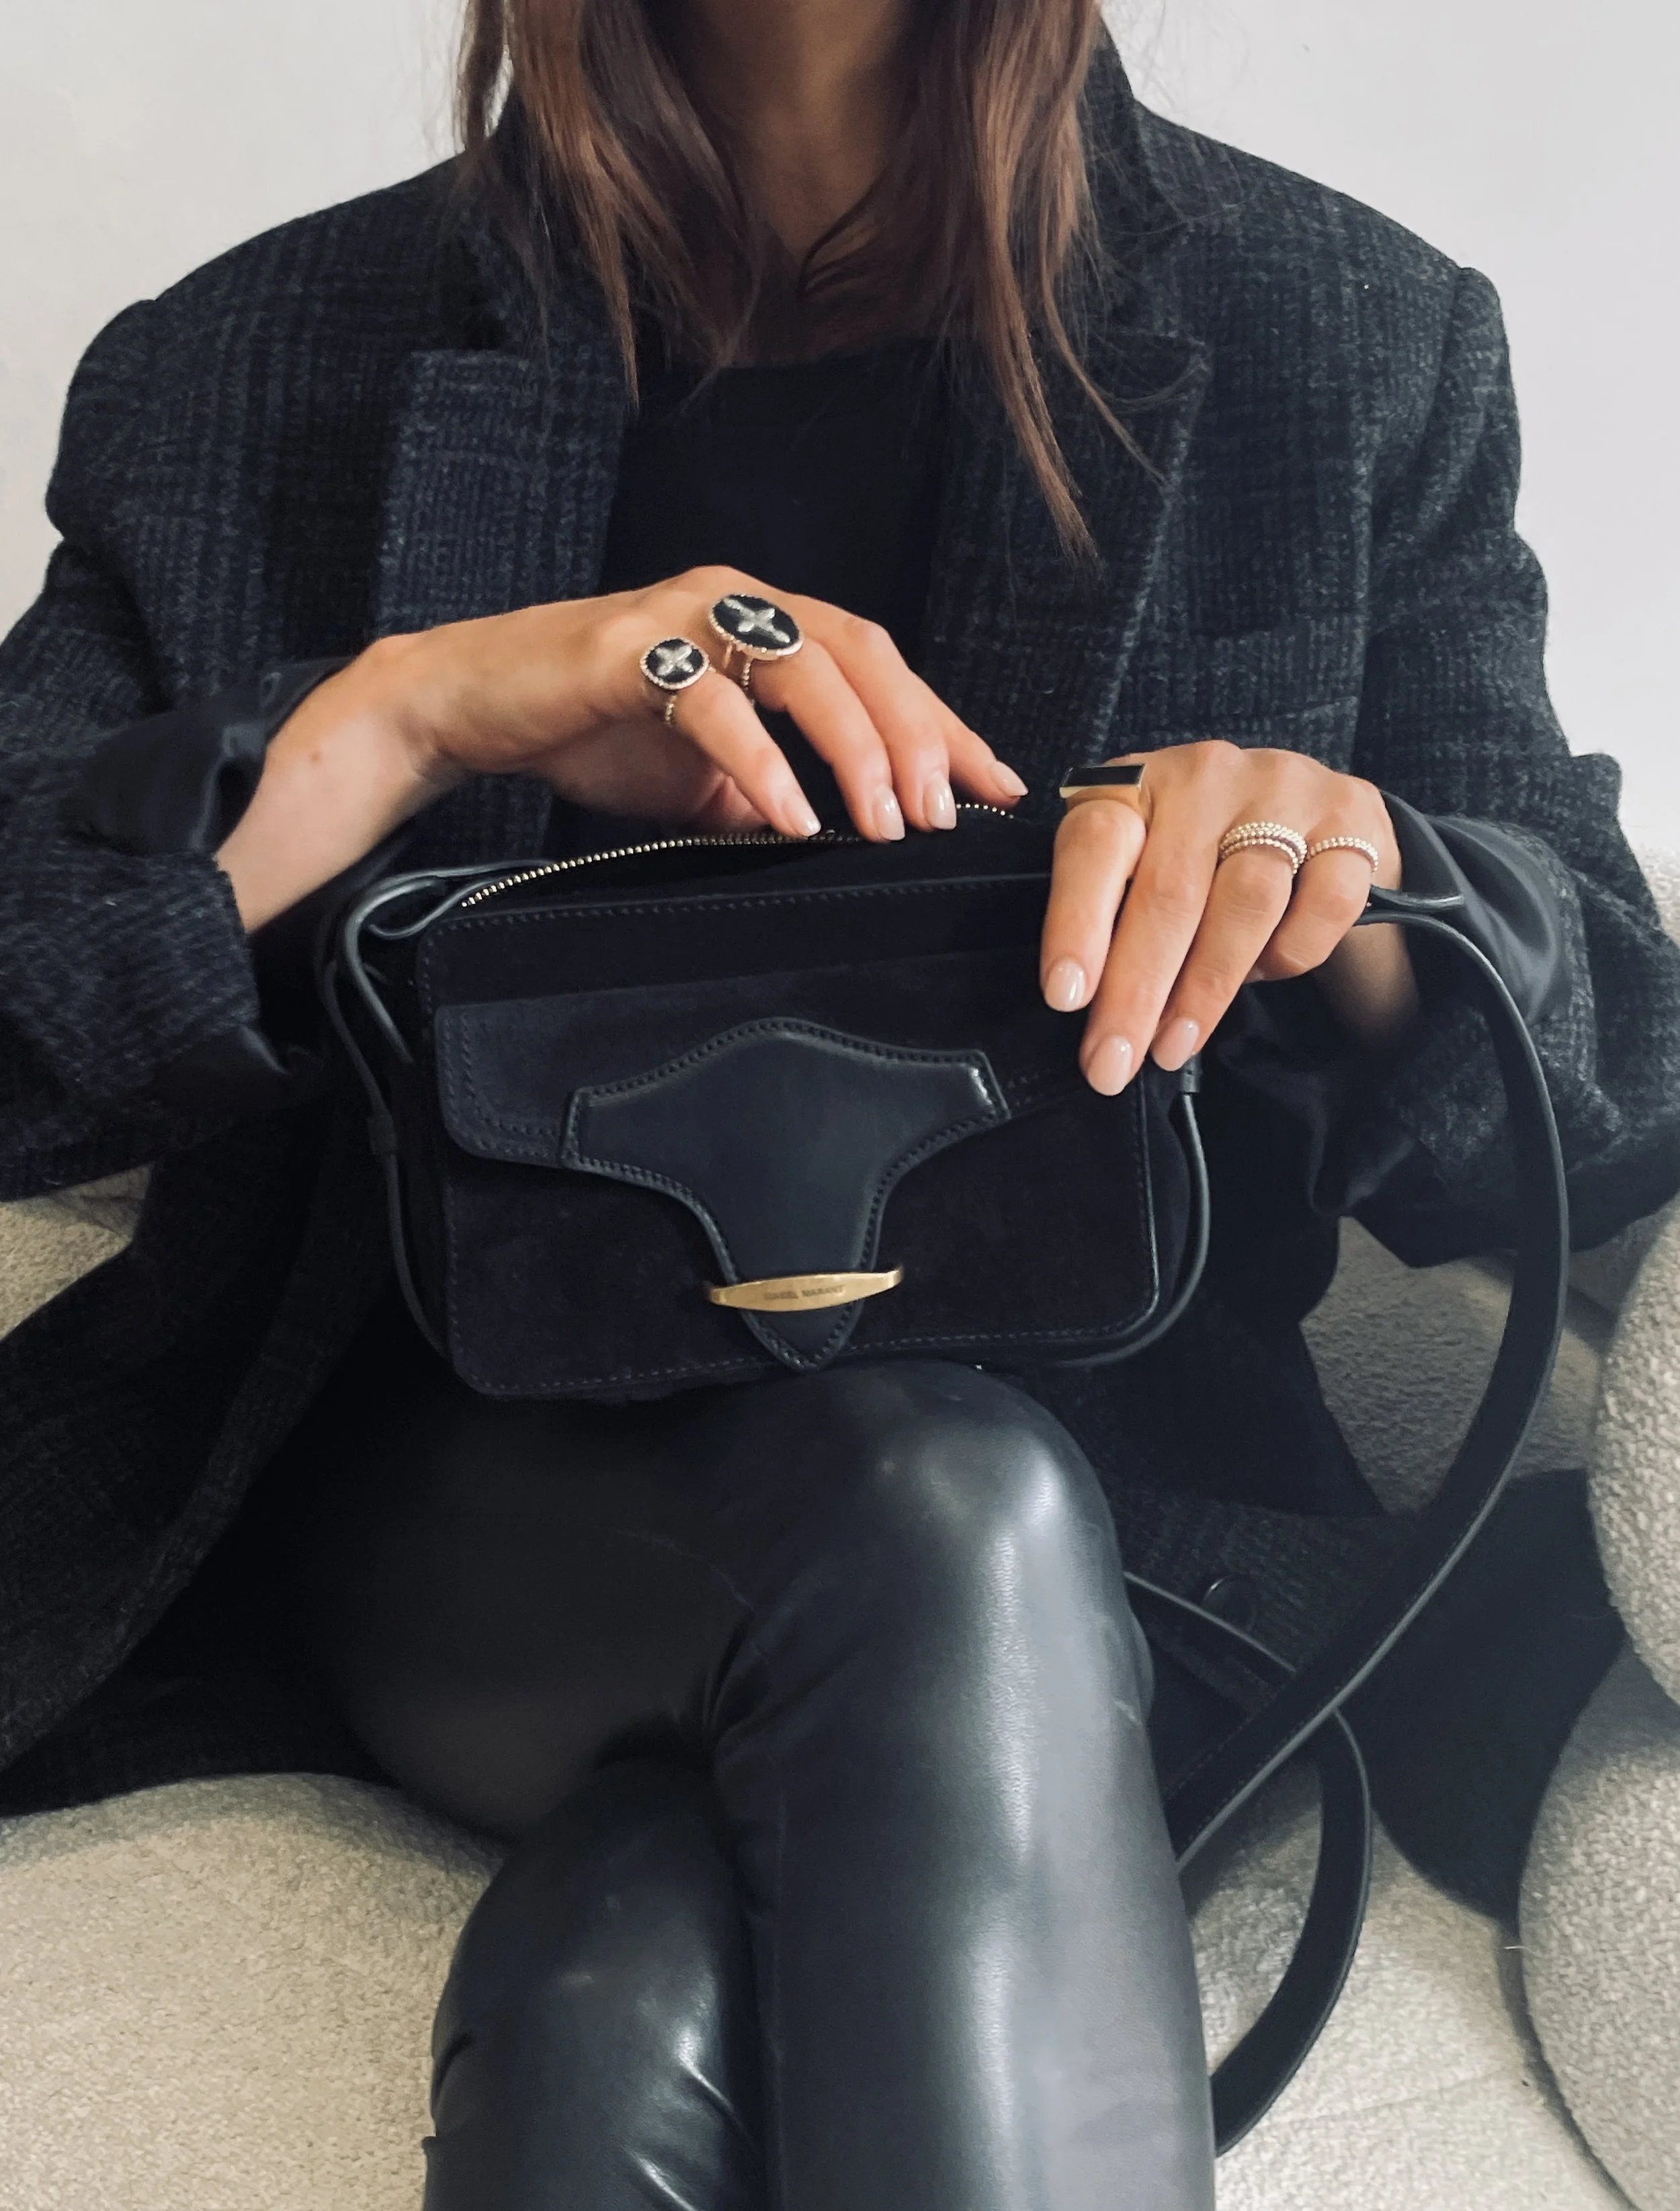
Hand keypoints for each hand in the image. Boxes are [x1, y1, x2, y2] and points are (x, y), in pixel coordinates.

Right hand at [371, 563, 1025, 838]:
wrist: (473, 704)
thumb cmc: (592, 730)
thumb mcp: (705, 776)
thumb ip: (773, 793)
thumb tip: (839, 843)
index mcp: (766, 623)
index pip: (880, 666)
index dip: (944, 725)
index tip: (998, 789)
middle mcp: (737, 601)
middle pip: (861, 655)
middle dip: (917, 737)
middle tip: (946, 817)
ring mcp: (682, 614)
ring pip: (802, 665)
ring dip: (856, 748)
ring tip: (885, 823)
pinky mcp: (627, 647)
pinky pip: (713, 701)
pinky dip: (761, 762)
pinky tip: (792, 818)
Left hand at [1039, 743, 1419, 1089]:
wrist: (1304, 815)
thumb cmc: (1197, 859)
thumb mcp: (1137, 870)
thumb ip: (1110, 917)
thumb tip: (1086, 1010)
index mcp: (1135, 783)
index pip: (1096, 844)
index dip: (1076, 922)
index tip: (1066, 997)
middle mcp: (1206, 773)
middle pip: (1169, 891)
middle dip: (1136, 992)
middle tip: (1113, 1065)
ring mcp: (1283, 787)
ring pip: (1245, 901)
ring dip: (1206, 989)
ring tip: (1173, 1047)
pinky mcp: (1351, 814)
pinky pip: (1324, 901)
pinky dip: (1290, 952)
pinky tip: (1263, 975)